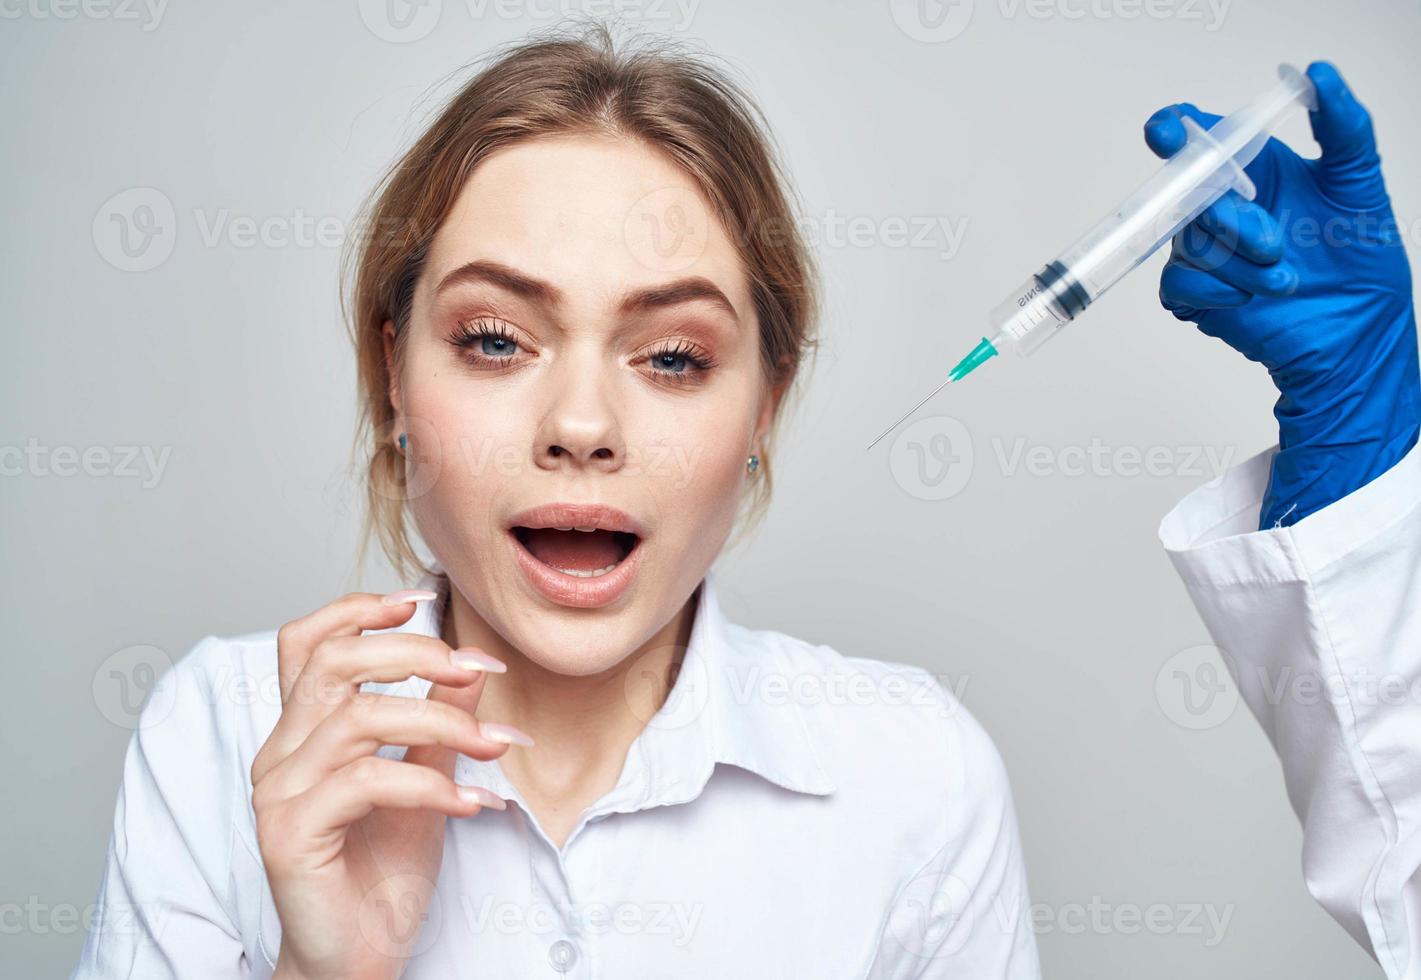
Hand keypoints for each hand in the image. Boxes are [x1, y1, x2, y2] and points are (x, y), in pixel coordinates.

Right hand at [252, 591, 520, 979]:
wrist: (359, 957)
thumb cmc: (383, 873)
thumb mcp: (425, 781)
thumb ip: (439, 723)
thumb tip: (470, 665)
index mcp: (302, 732)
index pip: (307, 643)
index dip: (359, 609)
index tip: (422, 601)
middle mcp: (280, 753)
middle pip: (335, 663)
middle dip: (415, 654)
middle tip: (479, 670)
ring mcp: (278, 792)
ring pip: (358, 718)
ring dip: (442, 722)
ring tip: (494, 746)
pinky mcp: (289, 833)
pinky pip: (364, 781)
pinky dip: (429, 783)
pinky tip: (472, 802)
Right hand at [1144, 61, 1419, 527]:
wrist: (1356, 334)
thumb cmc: (1360, 261)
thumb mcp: (1360, 182)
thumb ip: (1344, 125)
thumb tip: (1320, 75)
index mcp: (1255, 171)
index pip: (1201, 138)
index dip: (1176, 129)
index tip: (1171, 131)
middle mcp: (1224, 207)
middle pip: (1189, 195)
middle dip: (1232, 219)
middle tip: (1277, 242)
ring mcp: (1206, 251)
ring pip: (1190, 244)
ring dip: (1240, 266)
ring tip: (1285, 281)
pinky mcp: (1196, 294)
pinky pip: (1180, 283)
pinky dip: (1219, 292)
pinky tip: (1252, 300)